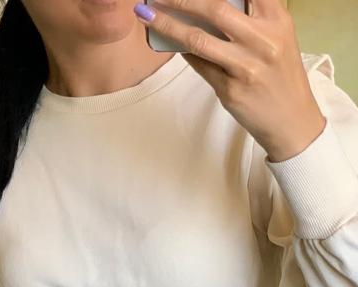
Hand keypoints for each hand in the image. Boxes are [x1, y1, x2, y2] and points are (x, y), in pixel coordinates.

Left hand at [133, 0, 326, 160]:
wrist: (292, 120)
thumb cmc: (279, 74)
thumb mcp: (276, 36)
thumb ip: (250, 17)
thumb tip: (203, 5)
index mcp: (276, 17)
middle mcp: (263, 39)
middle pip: (215, 8)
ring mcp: (246, 66)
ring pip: (198, 39)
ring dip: (167, 25)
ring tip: (148, 15)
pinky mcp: (231, 90)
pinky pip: (199, 65)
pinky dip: (182, 51)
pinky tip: (167, 42)